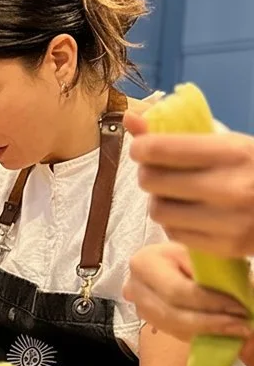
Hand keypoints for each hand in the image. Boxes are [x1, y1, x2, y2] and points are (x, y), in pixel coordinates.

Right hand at [123, 242, 252, 342]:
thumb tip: (242, 294)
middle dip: (209, 322)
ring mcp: (138, 306)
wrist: (171, 260)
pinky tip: (221, 332)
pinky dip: (199, 335)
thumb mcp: (199, 253)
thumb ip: (213, 271)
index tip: (239, 307)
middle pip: (171, 314)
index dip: (209, 302)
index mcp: (145, 263)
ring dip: (206, 332)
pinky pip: (173, 333)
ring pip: (172, 327)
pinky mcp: (147, 319)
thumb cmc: (188, 253)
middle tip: (241, 325)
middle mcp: (134, 287)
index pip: (177, 290)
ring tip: (236, 329)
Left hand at [126, 112, 253, 256]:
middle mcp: (232, 187)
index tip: (143, 149)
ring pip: (158, 211)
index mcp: (234, 152)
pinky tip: (192, 215)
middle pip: (151, 180)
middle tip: (160, 174)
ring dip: (160, 202)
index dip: (142, 148)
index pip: (160, 149)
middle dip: (150, 175)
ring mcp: (230, 221)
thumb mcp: (228, 144)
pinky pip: (174, 234)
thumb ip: (177, 134)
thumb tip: (130, 118)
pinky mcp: (227, 247)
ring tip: (177, 196)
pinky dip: (175, 224)